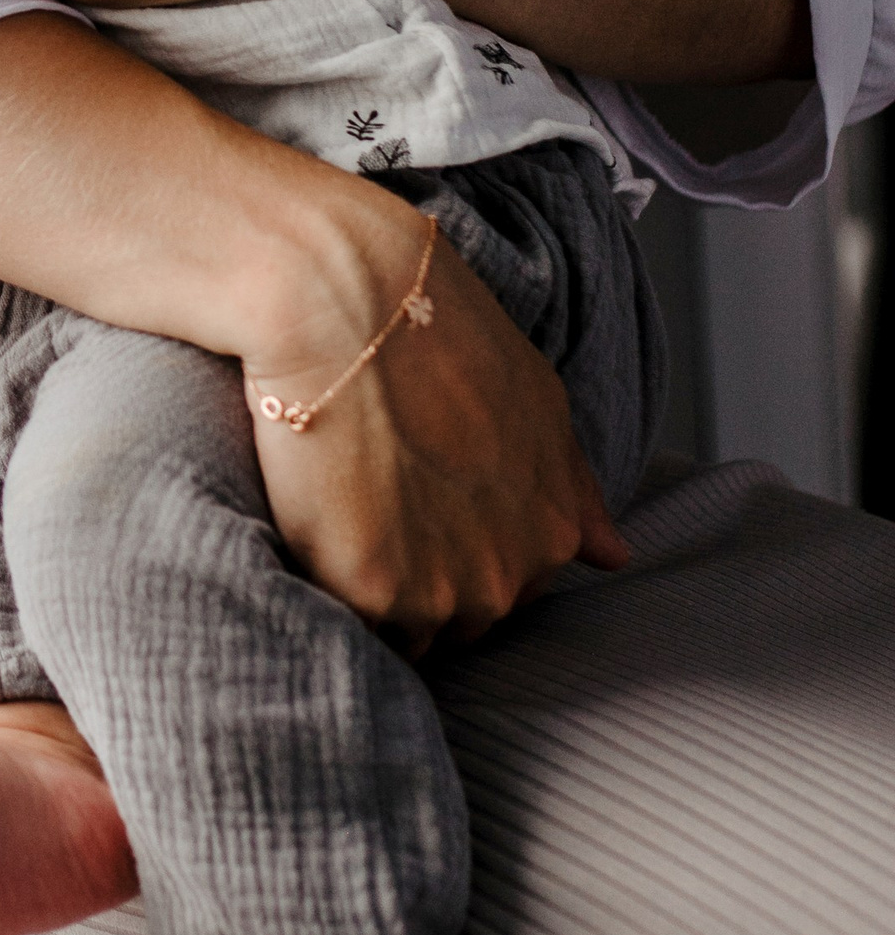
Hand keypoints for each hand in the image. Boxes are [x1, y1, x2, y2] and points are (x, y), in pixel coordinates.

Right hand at [241, 198, 629, 651]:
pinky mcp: (368, 590)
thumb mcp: (535, 402)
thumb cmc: (441, 334)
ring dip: (376, 591)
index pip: (507, 591)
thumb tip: (616, 555)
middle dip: (421, 578)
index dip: (455, 548)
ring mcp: (439, 593)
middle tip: (377, 503)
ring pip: (403, 632)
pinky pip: (349, 619)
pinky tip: (318, 520)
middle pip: (456, 620)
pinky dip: (331, 583)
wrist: (353, 302)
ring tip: (345, 509)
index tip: (419, 504)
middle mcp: (506, 579)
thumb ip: (573, 486)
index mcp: (551, 535)